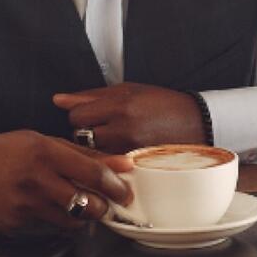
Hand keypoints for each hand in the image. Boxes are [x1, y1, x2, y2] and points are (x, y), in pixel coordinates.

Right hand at [0, 130, 134, 233]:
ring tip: (76, 205)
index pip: (93, 173)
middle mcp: (35, 180)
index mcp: (44, 153)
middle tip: (105, 204)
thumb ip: (82, 153)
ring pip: (71, 222)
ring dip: (81, 217)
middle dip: (102, 208)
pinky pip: (47, 228)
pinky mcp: (15, 225)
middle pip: (87, 205)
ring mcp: (24, 206)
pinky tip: (44, 208)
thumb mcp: (41, 141)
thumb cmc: (2, 151)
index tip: (125, 192)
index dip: (116, 186)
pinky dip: (54, 221)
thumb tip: (120, 163)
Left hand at [52, 83, 204, 152]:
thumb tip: (58, 100)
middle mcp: (123, 127)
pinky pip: (108, 165)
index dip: (81, 115)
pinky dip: (110, 160)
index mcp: (120, 105)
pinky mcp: (136, 164)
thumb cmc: (163, 104)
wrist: (197, 123)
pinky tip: (122, 153)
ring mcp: (130, 149)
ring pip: (92, 153)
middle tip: (104, 129)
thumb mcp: (128, 91)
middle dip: (87, 133)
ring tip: (114, 141)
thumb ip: (91, 96)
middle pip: (80, 135)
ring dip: (97, 149)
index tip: (92, 115)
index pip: (77, 115)